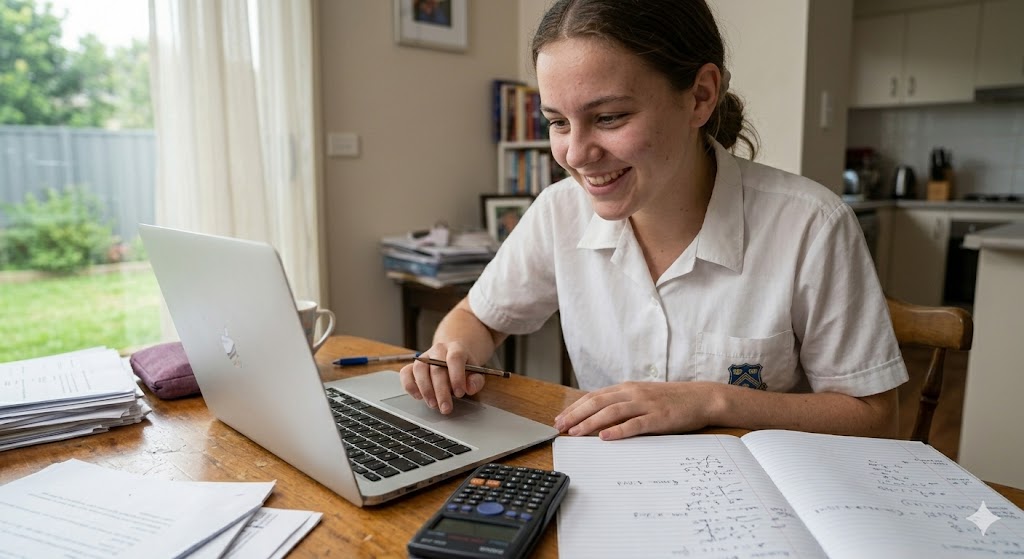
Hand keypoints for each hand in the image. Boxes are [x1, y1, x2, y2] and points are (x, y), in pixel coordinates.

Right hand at [398, 341, 486, 413]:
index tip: (460, 393)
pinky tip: (418, 397)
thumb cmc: (464, 368)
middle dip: (441, 391)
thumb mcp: (475, 373)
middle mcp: (438, 350)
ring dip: (425, 389)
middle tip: (445, 407)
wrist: (453, 357)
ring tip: (433, 404)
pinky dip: (410, 385)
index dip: (457, 376)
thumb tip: (470, 388)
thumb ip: (476, 381)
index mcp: (456, 348)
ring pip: (419, 369)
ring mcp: (424, 357)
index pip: (455, 358)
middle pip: (436, 368)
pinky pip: (406, 372)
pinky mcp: (413, 365)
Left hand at [554, 381, 719, 439]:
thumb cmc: (671, 401)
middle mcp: (633, 393)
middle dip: (576, 414)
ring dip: (591, 422)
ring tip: (575, 432)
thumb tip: (598, 419)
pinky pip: (635, 424)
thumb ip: (623, 404)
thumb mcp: (643, 398)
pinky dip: (618, 430)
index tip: (560, 418)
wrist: (701, 398)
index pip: (594, 396)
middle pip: (598, 402)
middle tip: (560, 427)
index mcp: (627, 388)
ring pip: (612, 411)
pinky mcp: (658, 417)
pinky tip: (605, 437)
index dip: (575, 407)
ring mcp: (646, 404)